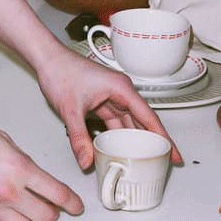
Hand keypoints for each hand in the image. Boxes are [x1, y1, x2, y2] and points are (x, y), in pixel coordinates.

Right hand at [0, 112, 83, 220]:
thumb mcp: (2, 138)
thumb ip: (20, 159)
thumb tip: (30, 174)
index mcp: (19, 168)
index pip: (57, 194)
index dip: (71, 203)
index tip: (76, 206)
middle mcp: (8, 192)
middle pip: (45, 216)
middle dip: (51, 211)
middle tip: (49, 204)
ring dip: (27, 217)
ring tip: (20, 203)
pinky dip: (2, 220)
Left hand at [35, 45, 183, 170]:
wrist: (47, 59)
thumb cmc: (61, 71)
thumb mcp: (71, 109)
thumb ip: (79, 138)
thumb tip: (87, 160)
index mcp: (120, 88)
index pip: (148, 116)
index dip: (163, 137)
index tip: (173, 152)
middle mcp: (119, 91)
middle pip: (142, 120)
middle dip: (153, 140)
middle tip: (164, 161)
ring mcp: (110, 95)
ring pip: (129, 121)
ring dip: (135, 139)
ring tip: (143, 159)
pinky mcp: (101, 99)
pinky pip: (115, 120)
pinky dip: (118, 134)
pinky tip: (119, 148)